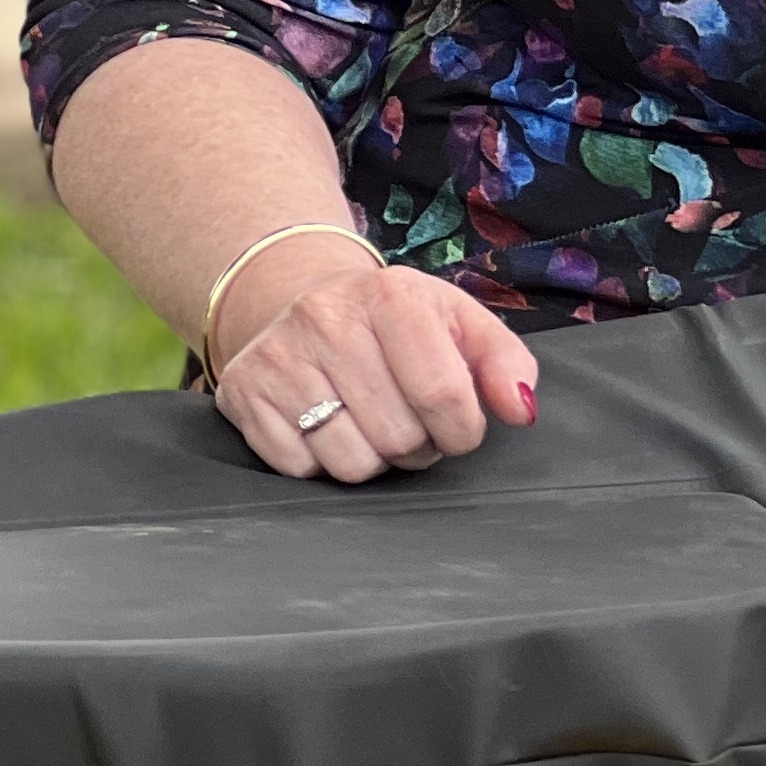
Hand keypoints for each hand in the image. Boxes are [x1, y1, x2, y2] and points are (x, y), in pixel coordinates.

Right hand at [212, 253, 539, 484]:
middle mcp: (327, 320)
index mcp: (392, 295)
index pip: (443, 392)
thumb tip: (522, 411)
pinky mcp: (243, 395)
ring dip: (375, 459)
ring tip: (375, 423)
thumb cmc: (398, 322)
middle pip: (398, 435)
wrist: (307, 301)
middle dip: (419, 444)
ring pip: (350, 462)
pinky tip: (331, 425)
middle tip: (413, 421)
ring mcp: (279, 358)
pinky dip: (324, 462)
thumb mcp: (459, 322)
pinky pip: (299, 470)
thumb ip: (505, 363)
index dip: (463, 429)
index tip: (461, 427)